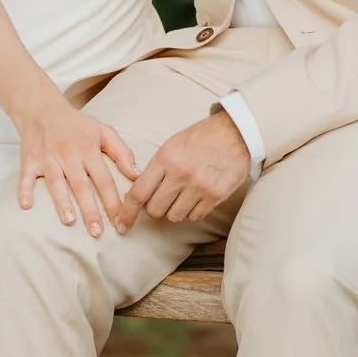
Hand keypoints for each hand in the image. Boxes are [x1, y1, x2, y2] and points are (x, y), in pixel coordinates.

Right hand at [16, 99, 141, 236]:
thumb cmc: (77, 124)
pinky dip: (24, 190)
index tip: (120, 220)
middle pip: (81, 185)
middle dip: (90, 209)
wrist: (42, 108)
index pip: (104, 179)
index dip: (113, 201)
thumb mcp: (103, 131)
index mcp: (88, 149)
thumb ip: (122, 152)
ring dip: (62, 202)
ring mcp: (48, 158)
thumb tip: (137, 175)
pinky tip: (26, 205)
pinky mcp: (29, 160)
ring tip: (69, 221)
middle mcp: (69, 155)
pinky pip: (26, 177)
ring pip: (56, 182)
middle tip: (97, 232)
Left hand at [118, 110, 250, 229]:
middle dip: (155, 208)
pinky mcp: (216, 195)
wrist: (236, 133)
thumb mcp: (172, 145)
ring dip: (174, 210)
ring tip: (182, 196)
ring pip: (174, 216)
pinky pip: (195, 217)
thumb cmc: (200, 138)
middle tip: (162, 198)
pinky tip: (197, 197)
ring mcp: (199, 186)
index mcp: (166, 158)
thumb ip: (155, 168)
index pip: (139, 192)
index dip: (127, 212)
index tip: (121, 223)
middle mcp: (181, 174)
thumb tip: (137, 192)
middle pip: (155, 209)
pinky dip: (192, 212)